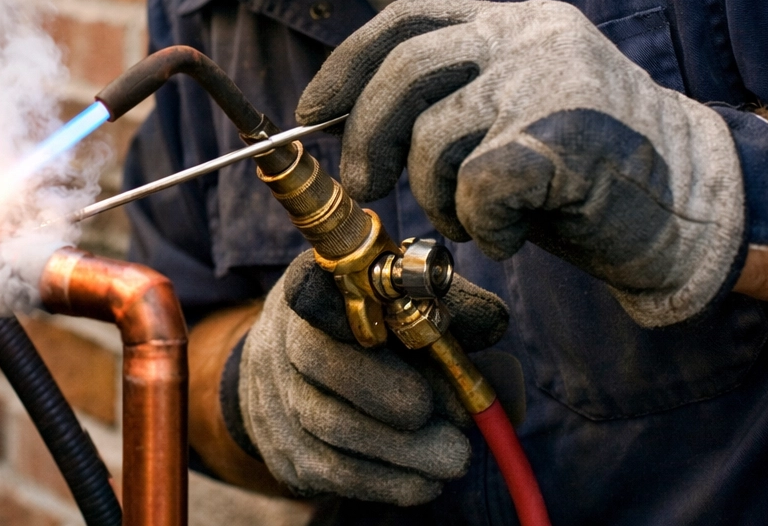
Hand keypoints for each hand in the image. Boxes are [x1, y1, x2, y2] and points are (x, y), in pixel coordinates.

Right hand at [236, 251, 509, 505]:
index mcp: (314, 287)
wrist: (309, 381)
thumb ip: (454, 316)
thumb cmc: (377, 338)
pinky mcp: (283, 448)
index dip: (346, 309)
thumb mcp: (412, 311)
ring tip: (455, 458)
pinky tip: (425, 481)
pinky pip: (327, 470)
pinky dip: (383, 481)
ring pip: (326, 424)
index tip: (396, 329)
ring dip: (399, 450)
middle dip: (386, 393)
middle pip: (316, 358)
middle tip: (451, 420)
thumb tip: (493, 337)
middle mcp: (282, 334)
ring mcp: (274, 393)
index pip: (312, 287)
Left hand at [297, 0, 744, 327]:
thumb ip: (448, 98)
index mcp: (513, 22)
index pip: (405, 21)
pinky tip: (512, 235)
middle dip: (366, 137)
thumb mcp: (514, 108)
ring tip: (476, 219)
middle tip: (364, 186)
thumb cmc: (588, 170)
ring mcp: (548, 83)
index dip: (345, 66)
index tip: (312, 113)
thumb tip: (339, 119)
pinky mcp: (563, 141)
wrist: (695, 207)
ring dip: (438, 197)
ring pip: (433, 139)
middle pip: (404, 74)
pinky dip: (480, 226)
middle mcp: (529, 39)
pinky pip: (476, 189)